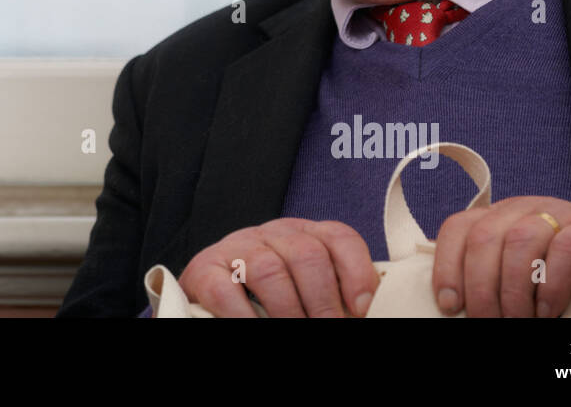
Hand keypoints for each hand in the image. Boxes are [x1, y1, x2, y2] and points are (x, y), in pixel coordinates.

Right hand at [177, 218, 380, 317]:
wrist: (209, 294)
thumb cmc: (268, 300)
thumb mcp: (306, 291)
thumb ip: (334, 297)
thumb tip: (365, 315)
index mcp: (304, 235)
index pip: (338, 238)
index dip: (357, 272)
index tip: (361, 310)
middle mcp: (272, 234)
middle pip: (307, 254)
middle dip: (324, 303)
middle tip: (329, 331)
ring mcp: (236, 247)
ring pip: (270, 270)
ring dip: (288, 313)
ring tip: (294, 334)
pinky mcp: (204, 269)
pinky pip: (226, 291)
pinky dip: (244, 318)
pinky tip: (255, 328)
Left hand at [431, 196, 570, 316]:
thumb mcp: (526, 279)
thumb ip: (495, 282)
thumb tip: (457, 311)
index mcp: (501, 218)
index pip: (460, 228)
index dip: (447, 265)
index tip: (449, 305)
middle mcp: (526, 209)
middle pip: (485, 237)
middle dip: (480, 288)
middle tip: (487, 323)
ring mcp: (563, 213)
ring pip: (519, 240)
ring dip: (513, 291)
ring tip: (517, 323)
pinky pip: (565, 249)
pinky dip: (551, 285)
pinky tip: (548, 313)